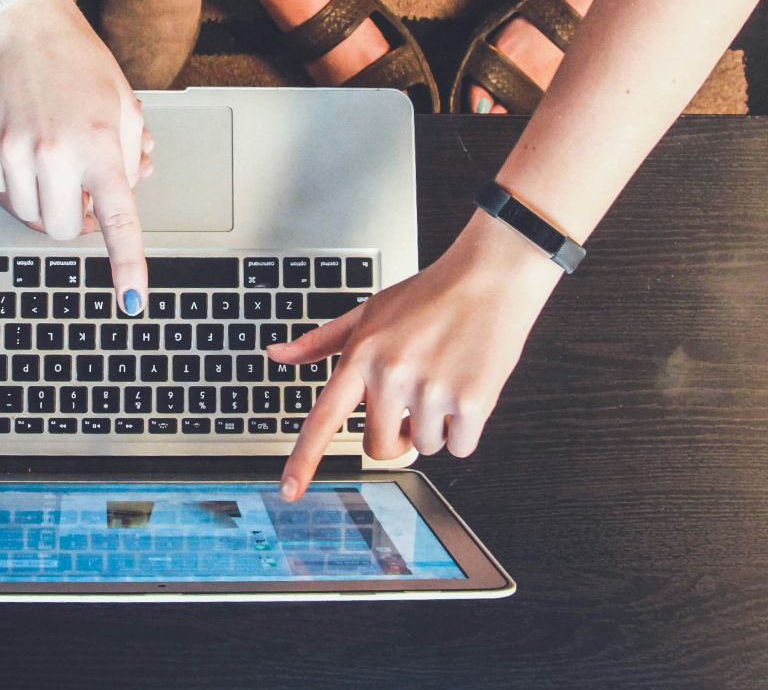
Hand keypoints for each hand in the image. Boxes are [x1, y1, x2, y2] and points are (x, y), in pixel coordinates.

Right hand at [0, 0, 150, 311]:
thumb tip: (125, 196)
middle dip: (73, 219)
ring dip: (44, 198)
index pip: (119, 220)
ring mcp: (15, 151)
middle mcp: (56, 153)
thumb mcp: (123, 106)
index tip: (132, 300)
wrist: (23, 27)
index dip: (127, 265)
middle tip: (79, 189)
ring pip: (29, 213)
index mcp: (100, 146)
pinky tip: (24, 141)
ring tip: (52, 156)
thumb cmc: (79, 62)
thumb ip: (129, 158)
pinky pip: (2, 188)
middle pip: (62, 228)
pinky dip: (16, 178)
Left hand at [269, 211, 564, 499]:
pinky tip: (467, 388)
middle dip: (396, 436)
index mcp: (362, 356)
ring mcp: (431, 390)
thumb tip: (277, 355)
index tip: (289, 491)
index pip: (324, 419)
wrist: (490, 277)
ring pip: (424, 446)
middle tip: (413, 403)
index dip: (304, 460)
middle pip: (380, 448)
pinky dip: (466, 429)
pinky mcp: (471, 401)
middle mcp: (392, 375)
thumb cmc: (430, 295)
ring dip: (436, 426)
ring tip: (444, 379)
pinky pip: (460, 447)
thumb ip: (321, 341)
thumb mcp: (368, 311)